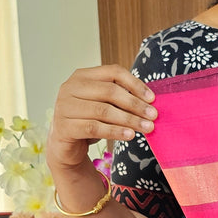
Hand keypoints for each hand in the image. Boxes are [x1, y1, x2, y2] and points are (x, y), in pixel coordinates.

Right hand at [48, 64, 155, 179]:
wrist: (65, 145)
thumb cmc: (88, 121)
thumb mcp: (103, 104)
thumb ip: (119, 97)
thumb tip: (149, 101)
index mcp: (82, 75)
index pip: (113, 72)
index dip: (135, 84)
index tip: (152, 98)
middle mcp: (70, 87)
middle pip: (110, 91)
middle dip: (135, 104)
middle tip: (153, 116)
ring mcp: (65, 107)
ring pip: (103, 111)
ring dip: (129, 120)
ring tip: (147, 128)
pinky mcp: (64, 127)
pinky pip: (95, 128)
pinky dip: (115, 132)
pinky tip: (130, 135)